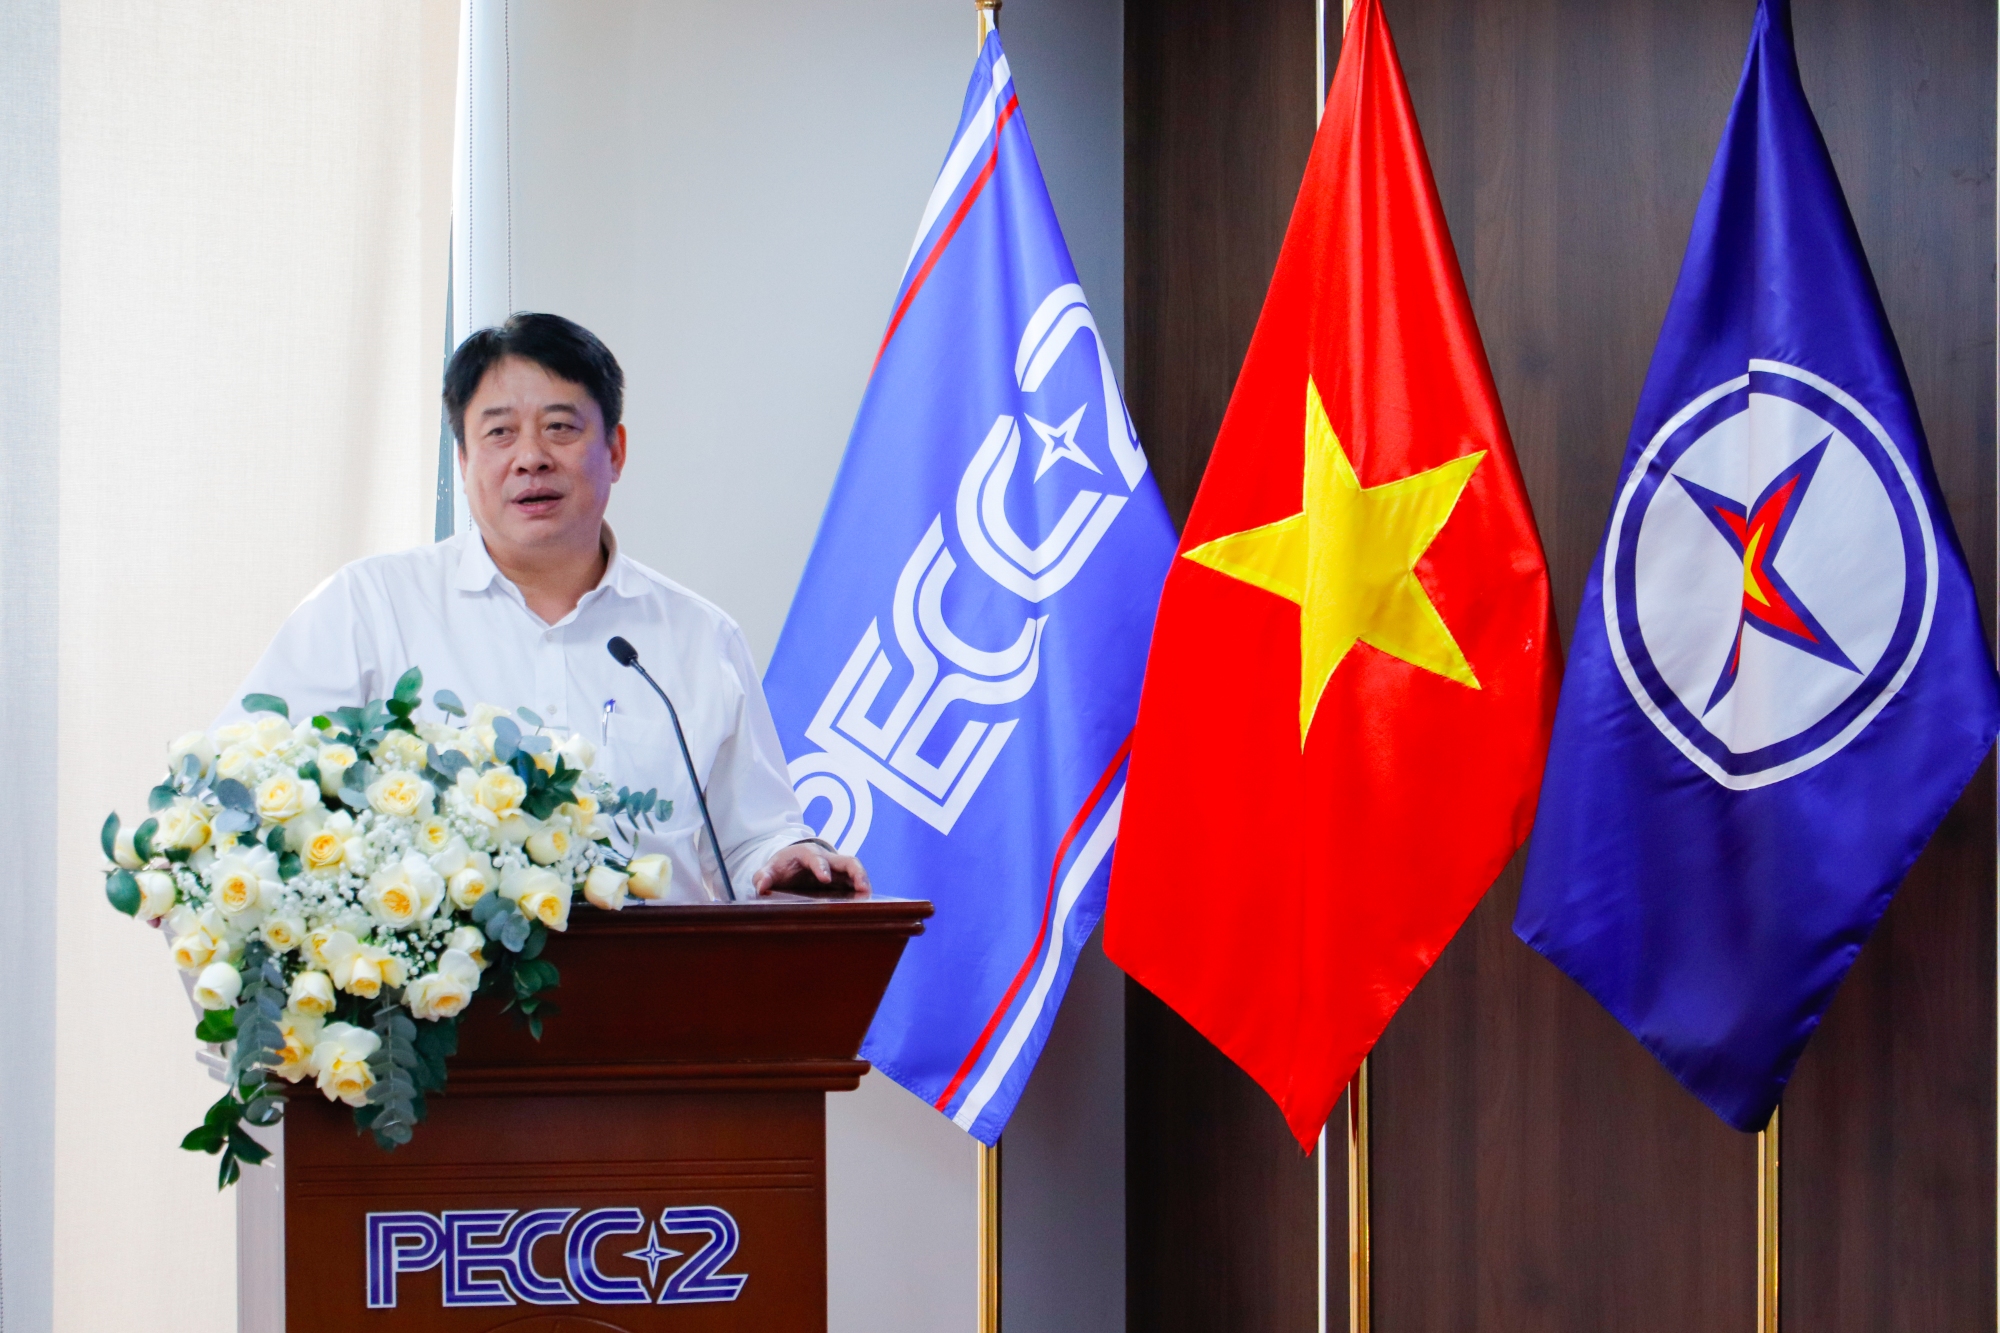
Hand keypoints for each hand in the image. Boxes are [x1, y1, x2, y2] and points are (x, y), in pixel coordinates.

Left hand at [753, 841, 871, 896]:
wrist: (791, 865)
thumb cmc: (782, 868)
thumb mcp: (770, 870)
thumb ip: (764, 877)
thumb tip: (761, 887)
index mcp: (806, 854)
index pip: (816, 857)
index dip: (821, 867)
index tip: (825, 879)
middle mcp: (827, 859)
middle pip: (847, 860)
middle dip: (856, 872)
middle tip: (862, 887)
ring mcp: (837, 870)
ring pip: (856, 871)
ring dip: (864, 882)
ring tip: (868, 898)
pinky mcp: (843, 880)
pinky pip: (855, 883)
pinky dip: (862, 891)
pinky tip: (866, 904)